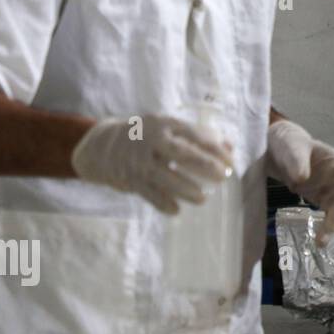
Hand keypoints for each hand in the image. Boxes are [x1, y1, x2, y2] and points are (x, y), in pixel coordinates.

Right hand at [71, 115, 232, 214]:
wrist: (102, 146)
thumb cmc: (147, 137)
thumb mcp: (169, 129)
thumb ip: (198, 136)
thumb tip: (230, 147)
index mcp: (164, 124)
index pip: (195, 135)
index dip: (216, 149)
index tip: (231, 163)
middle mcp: (151, 140)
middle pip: (181, 153)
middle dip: (205, 165)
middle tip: (223, 177)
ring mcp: (138, 160)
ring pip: (165, 177)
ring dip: (186, 189)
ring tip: (203, 198)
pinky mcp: (129, 179)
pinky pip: (149, 194)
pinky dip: (163, 203)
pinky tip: (177, 209)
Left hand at [266, 120, 333, 245]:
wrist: (277, 150)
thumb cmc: (288, 143)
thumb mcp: (291, 148)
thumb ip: (297, 162)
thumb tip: (302, 179)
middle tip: (330, 229)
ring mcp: (331, 189)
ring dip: (333, 225)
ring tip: (321, 242)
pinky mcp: (322, 199)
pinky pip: (328, 215)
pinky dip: (326, 227)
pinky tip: (319, 240)